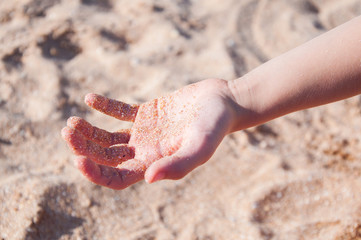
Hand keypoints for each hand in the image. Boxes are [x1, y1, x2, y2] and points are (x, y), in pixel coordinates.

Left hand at [61, 79, 235, 189]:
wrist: (223, 103)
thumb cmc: (215, 126)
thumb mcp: (199, 146)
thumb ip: (178, 164)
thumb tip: (149, 179)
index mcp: (153, 164)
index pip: (116, 178)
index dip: (95, 173)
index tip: (77, 158)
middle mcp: (144, 151)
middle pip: (106, 156)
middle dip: (84, 147)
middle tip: (68, 131)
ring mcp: (143, 132)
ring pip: (107, 136)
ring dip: (88, 130)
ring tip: (71, 121)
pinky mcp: (145, 113)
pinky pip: (119, 111)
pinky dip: (104, 105)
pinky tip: (90, 98)